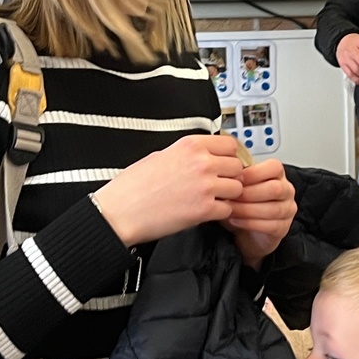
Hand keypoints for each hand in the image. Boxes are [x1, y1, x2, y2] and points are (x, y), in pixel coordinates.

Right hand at [91, 133, 244, 246]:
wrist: (120, 212)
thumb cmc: (133, 186)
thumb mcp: (160, 155)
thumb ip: (186, 153)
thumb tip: (201, 155)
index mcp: (190, 146)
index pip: (230, 145)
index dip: (228, 156)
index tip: (224, 164)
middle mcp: (201, 163)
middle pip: (237, 166)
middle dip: (230, 176)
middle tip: (218, 184)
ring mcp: (205, 186)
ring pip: (237, 188)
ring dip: (227, 196)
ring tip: (212, 199)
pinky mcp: (204, 210)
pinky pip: (227, 209)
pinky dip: (220, 213)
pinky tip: (206, 212)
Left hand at [228, 158, 296, 269]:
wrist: (246, 230)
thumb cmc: (242, 204)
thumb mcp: (237, 187)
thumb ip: (235, 179)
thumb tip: (224, 175)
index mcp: (277, 175)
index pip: (274, 167)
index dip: (254, 173)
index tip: (235, 178)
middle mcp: (286, 190)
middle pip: (275, 189)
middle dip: (249, 193)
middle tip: (230, 197)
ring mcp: (287, 210)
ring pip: (273, 209)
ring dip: (247, 210)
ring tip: (229, 210)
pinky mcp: (283, 228)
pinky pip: (271, 225)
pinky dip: (250, 223)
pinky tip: (235, 221)